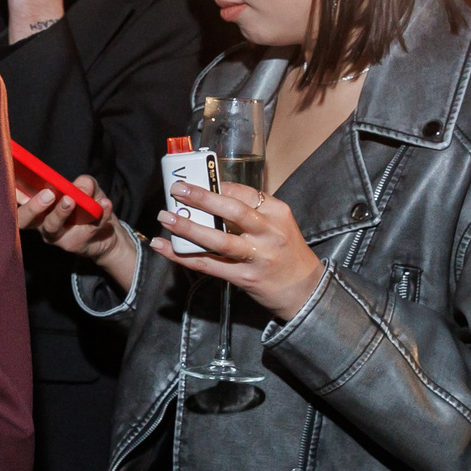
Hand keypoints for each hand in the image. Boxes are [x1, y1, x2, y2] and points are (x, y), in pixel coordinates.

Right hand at [17, 173, 138, 285]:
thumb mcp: (86, 190)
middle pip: (24, 220)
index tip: (14, 180)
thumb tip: (82, 186)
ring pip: (52, 226)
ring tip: (72, 200)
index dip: (10, 192)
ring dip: (61, 212)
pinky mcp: (75, 245)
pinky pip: (85, 229)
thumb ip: (83, 184)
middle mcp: (40, 223)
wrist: (107, 234)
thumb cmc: (88, 207)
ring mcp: (56, 237)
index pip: (16, 200)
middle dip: (32, 207)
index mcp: (37, 208)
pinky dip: (99, 214)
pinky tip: (105, 204)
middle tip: (47, 194)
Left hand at [154, 179, 324, 321]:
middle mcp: (268, 233)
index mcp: (277, 213)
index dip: (217, 186)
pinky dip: (183, 256)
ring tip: (166, 217)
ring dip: (188, 228)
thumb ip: (251, 212)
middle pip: (232, 211)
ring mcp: (257, 257)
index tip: (196, 180)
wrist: (306, 290)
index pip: (244, 193)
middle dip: (202, 198)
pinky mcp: (244, 277)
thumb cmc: (286, 252)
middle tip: (177, 190)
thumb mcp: (278, 225)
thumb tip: (211, 196)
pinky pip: (208, 265)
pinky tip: (165, 247)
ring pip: (218, 240)